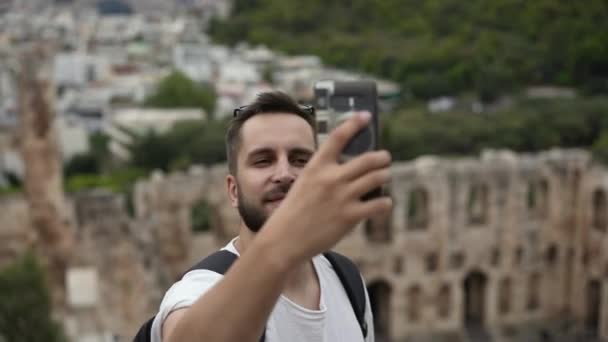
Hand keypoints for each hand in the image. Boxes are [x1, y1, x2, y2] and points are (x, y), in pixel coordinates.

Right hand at [261, 111, 392, 262]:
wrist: (284, 239)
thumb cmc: (294, 211)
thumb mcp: (305, 183)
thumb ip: (325, 173)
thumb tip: (352, 168)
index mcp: (317, 166)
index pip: (338, 137)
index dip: (354, 123)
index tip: (366, 116)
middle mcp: (331, 178)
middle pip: (368, 159)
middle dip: (382, 157)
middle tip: (385, 158)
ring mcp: (342, 197)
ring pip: (378, 178)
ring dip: (385, 176)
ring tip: (384, 176)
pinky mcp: (350, 216)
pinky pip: (379, 204)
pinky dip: (385, 202)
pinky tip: (382, 203)